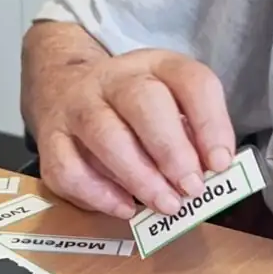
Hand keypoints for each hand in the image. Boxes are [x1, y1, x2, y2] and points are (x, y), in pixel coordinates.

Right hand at [26, 26, 236, 218]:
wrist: (63, 87)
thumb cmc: (133, 108)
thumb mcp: (171, 104)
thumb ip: (193, 134)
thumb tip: (211, 172)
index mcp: (155, 66)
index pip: (190, 80)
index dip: (210, 122)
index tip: (221, 163)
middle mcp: (113, 79)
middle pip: (142, 100)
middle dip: (171, 149)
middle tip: (191, 188)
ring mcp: (76, 106)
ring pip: (103, 132)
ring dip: (138, 175)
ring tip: (165, 204)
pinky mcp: (50, 139)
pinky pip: (68, 168)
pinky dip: (98, 193)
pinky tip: (125, 207)